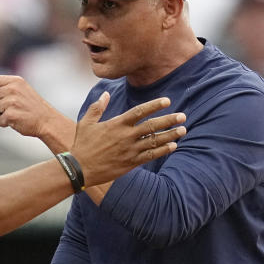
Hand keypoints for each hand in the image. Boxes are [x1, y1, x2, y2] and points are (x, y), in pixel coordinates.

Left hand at [0, 74, 67, 139]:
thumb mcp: (18, 97)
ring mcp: (12, 101)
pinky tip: (16, 122)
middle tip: (11, 107)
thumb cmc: (31, 108)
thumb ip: (1, 97)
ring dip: (0, 114)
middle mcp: (12, 89)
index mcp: (15, 81)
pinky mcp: (11, 114)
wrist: (47, 121)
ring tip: (15, 114)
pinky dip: (5, 123)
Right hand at [71, 92, 185, 185]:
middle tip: (183, 116)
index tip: (167, 101)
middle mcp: (126, 136)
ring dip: (170, 135)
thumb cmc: (82, 144)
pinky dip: (163, 151)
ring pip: (154, 141)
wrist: (80, 169)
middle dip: (169, 120)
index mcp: (116, 124)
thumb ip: (97, 107)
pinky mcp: (130, 163)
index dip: (154, 105)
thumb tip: (105, 93)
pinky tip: (173, 146)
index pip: (140, 111)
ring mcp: (129, 150)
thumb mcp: (85, 122)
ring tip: (183, 130)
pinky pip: (150, 156)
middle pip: (152, 126)